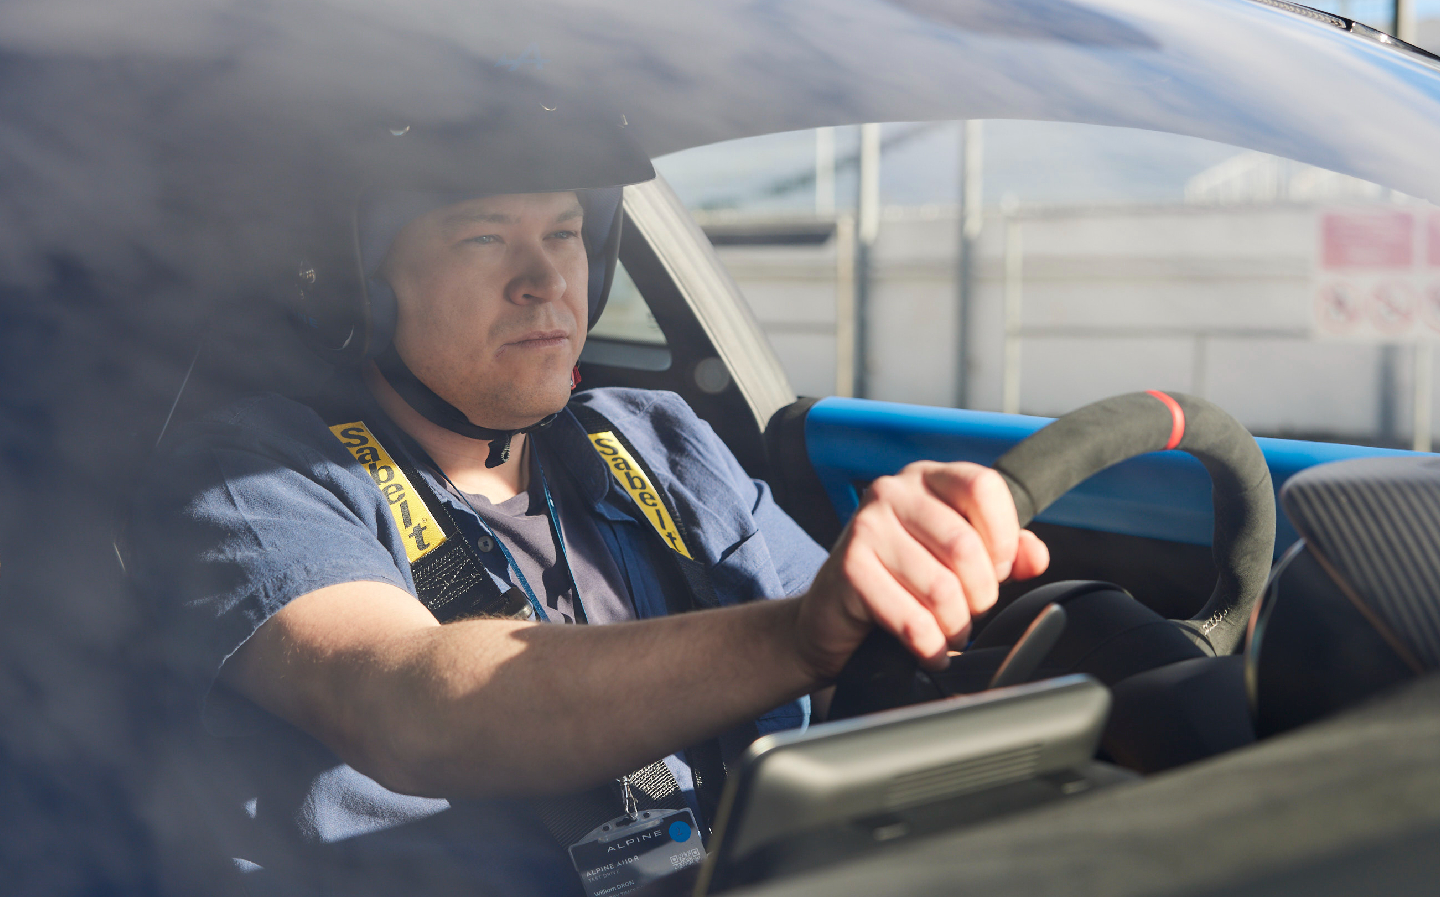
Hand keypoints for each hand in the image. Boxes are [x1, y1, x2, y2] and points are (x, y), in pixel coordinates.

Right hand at [795, 461, 1049, 678]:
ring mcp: (866, 526)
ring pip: (941, 588)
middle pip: (965, 546)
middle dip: (981, 594)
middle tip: (971, 610)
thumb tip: (1034, 557)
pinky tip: (929, 650)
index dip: (1003, 536)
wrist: (833, 613)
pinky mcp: (848, 568)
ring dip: (955, 624)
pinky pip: (911, 618)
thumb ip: (1005, 551)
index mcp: (927, 477)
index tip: (999, 568)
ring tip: (948, 630)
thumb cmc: (902, 578)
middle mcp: (892, 491)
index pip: (983, 487)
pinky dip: (929, 646)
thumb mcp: (958, 557)